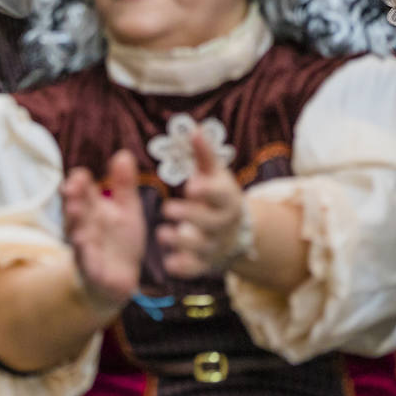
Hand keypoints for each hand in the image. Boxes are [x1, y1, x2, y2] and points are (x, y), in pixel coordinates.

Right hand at [62, 150, 145, 311]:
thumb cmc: (120, 241)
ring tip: (76, 211)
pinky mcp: (91, 268)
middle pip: (74, 207)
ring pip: (76, 232)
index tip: (80, 176)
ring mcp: (85, 246)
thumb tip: (123, 153)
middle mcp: (83, 224)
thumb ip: (124, 184)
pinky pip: (85, 259)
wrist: (119, 279)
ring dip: (75, 222)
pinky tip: (84, 242)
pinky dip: (84, 251)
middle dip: (72, 199)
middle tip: (72, 189)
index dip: (78, 182)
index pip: (80, 189)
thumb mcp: (127, 209)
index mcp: (91, 207)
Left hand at [157, 129, 246, 277]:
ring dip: (182, 241)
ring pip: (202, 246)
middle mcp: (223, 223)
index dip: (207, 191)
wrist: (233, 231)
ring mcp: (215, 244)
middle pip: (210, 222)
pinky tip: (169, 264)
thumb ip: (203, 154)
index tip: (191, 186)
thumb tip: (193, 128)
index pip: (220, 194)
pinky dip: (184, 268)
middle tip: (167, 209)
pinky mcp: (205, 262)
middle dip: (190, 216)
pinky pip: (196, 268)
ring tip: (161, 234)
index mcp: (226, 198)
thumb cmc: (215, 194)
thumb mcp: (212, 173)